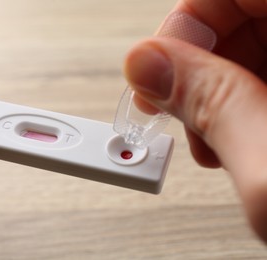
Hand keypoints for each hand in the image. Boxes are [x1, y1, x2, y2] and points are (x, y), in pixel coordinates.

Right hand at [124, 0, 266, 241]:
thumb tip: (143, 63)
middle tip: (172, 109)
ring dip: (214, 91)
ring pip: (251, 46)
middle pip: (241, 15)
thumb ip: (210, 106)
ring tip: (208, 138)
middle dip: (196, 64)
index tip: (156, 65)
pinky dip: (238, 103)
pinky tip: (233, 137)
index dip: (189, 21)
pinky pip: (263, 74)